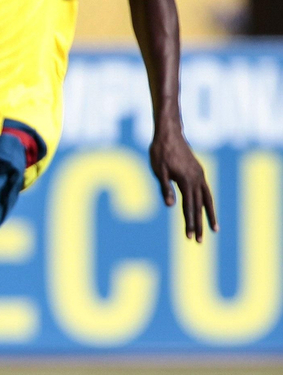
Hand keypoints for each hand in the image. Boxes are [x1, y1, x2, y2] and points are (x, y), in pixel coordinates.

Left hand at [150, 127, 216, 241]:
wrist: (169, 132)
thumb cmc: (160, 151)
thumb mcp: (159, 170)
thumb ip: (166, 188)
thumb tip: (172, 206)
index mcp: (186, 181)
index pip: (188, 207)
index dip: (189, 223)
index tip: (190, 237)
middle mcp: (197, 179)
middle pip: (199, 207)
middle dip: (199, 225)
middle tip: (200, 242)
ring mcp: (200, 175)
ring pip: (207, 199)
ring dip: (210, 215)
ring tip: (215, 229)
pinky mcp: (199, 171)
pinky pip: (206, 190)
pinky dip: (208, 202)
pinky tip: (207, 208)